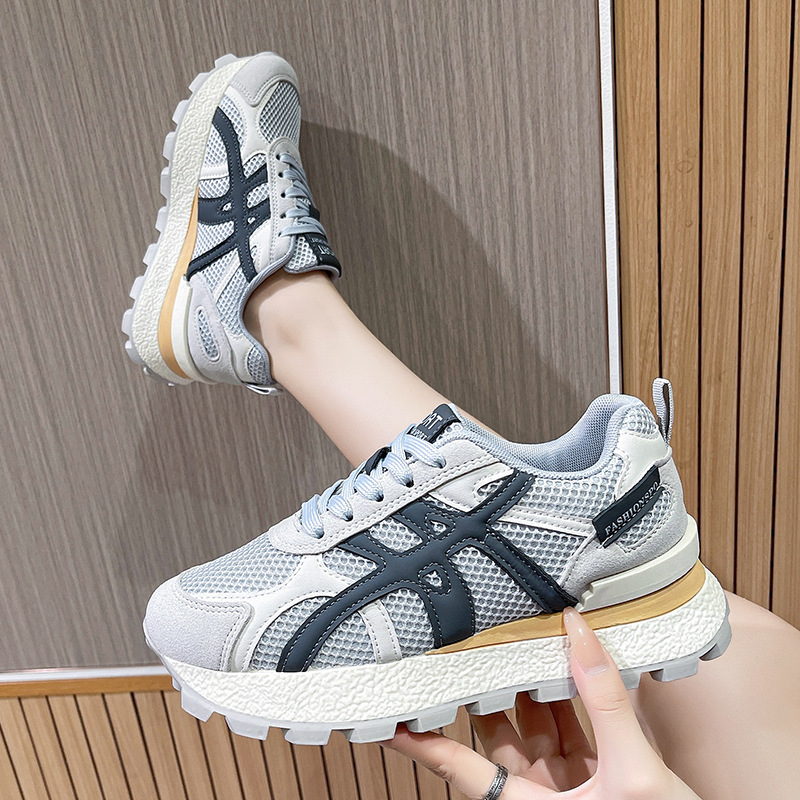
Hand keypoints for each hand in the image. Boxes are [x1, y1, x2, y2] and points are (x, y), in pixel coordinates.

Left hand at [382, 608, 701, 798]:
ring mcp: (566, 785)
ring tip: (514, 639)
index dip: (422, 742)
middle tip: (466, 642)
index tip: (388, 718)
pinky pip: (569, 729)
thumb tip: (578, 632)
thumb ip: (603, 701)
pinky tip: (566, 665)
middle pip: (495, 736)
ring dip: (528, 686)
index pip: (459, 768)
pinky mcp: (594, 775)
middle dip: (484, 689)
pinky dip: (567, 698)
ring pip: (533, 727)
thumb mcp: (633, 772)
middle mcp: (538, 795)